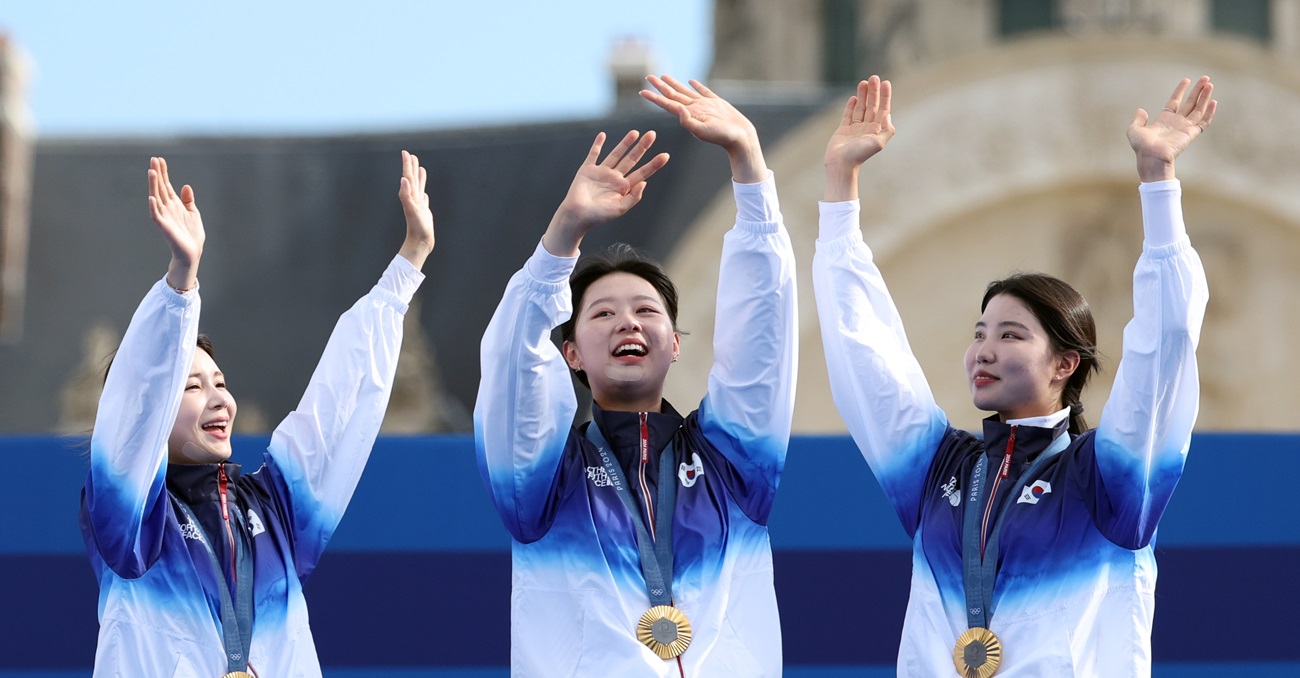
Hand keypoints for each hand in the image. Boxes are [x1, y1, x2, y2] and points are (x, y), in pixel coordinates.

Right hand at [147, 157, 203, 291]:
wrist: (192, 253)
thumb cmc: (191, 235)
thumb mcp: (193, 213)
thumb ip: (188, 200)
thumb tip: (185, 186)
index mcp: (174, 204)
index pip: (166, 185)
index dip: (163, 173)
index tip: (159, 159)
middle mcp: (167, 208)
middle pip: (160, 188)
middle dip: (157, 174)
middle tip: (153, 159)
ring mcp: (164, 217)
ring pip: (157, 198)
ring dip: (153, 185)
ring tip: (151, 172)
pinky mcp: (164, 227)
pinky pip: (156, 216)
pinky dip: (153, 207)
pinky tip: (152, 197)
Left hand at [397, 150, 434, 269]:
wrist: (420, 242)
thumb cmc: (416, 227)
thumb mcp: (412, 209)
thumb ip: (406, 195)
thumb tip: (403, 180)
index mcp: (410, 196)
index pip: (408, 177)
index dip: (407, 165)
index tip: (405, 153)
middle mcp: (413, 199)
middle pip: (412, 179)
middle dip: (412, 167)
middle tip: (411, 155)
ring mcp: (419, 205)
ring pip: (419, 188)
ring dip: (419, 177)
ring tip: (420, 168)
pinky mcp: (424, 212)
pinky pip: (423, 199)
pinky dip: (423, 193)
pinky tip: (424, 192)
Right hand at [543, 131, 669, 256]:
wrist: (577, 216)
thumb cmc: (598, 216)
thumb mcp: (620, 209)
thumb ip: (633, 197)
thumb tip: (645, 183)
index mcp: (624, 188)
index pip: (642, 173)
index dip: (654, 164)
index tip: (666, 155)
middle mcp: (614, 178)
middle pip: (632, 159)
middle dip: (642, 147)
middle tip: (652, 134)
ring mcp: (601, 173)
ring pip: (616, 154)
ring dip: (625, 143)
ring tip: (635, 132)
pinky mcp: (587, 170)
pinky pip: (593, 154)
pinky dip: (597, 144)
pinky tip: (603, 135)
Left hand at [640, 75, 765, 182]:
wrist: (741, 138)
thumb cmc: (723, 137)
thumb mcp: (703, 130)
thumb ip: (689, 121)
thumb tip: (678, 109)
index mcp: (688, 115)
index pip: (667, 104)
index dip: (654, 98)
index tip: (641, 91)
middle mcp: (694, 109)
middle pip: (673, 95)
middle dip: (660, 86)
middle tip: (648, 77)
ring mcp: (704, 105)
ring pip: (685, 92)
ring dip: (674, 84)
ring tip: (664, 76)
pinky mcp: (716, 103)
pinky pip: (703, 91)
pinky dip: (696, 86)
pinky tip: (691, 81)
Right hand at [824, 76, 895, 200]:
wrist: (841, 164)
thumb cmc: (860, 155)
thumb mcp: (878, 143)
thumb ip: (887, 130)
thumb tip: (888, 115)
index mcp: (877, 130)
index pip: (883, 109)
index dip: (885, 96)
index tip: (886, 83)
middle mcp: (867, 128)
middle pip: (872, 106)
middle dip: (873, 92)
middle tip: (874, 77)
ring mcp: (855, 128)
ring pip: (860, 108)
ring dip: (863, 95)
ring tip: (863, 82)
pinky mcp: (843, 130)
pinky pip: (848, 115)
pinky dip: (851, 106)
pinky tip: (854, 98)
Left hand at [1127, 76, 1216, 181]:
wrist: (1151, 157)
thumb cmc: (1142, 146)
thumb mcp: (1134, 130)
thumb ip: (1138, 120)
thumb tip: (1141, 110)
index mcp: (1164, 120)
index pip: (1175, 102)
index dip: (1180, 91)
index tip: (1186, 80)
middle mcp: (1176, 122)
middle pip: (1190, 103)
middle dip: (1197, 90)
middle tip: (1205, 78)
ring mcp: (1185, 127)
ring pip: (1198, 109)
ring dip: (1205, 96)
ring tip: (1210, 84)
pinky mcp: (1191, 133)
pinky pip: (1203, 121)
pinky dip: (1210, 112)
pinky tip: (1213, 102)